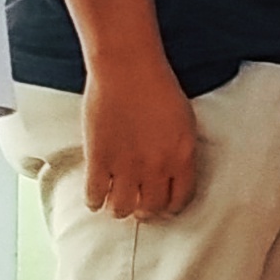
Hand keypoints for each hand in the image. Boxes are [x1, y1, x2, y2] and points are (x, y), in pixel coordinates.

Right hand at [83, 58, 201, 219]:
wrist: (127, 68)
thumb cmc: (158, 87)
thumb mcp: (184, 122)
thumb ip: (180, 151)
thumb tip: (174, 172)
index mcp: (182, 157)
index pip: (181, 199)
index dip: (171, 207)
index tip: (164, 206)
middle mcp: (156, 167)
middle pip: (152, 208)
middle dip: (146, 211)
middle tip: (138, 205)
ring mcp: (126, 165)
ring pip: (123, 209)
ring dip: (120, 209)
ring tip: (116, 202)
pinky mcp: (99, 159)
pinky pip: (95, 195)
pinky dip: (94, 201)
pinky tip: (96, 197)